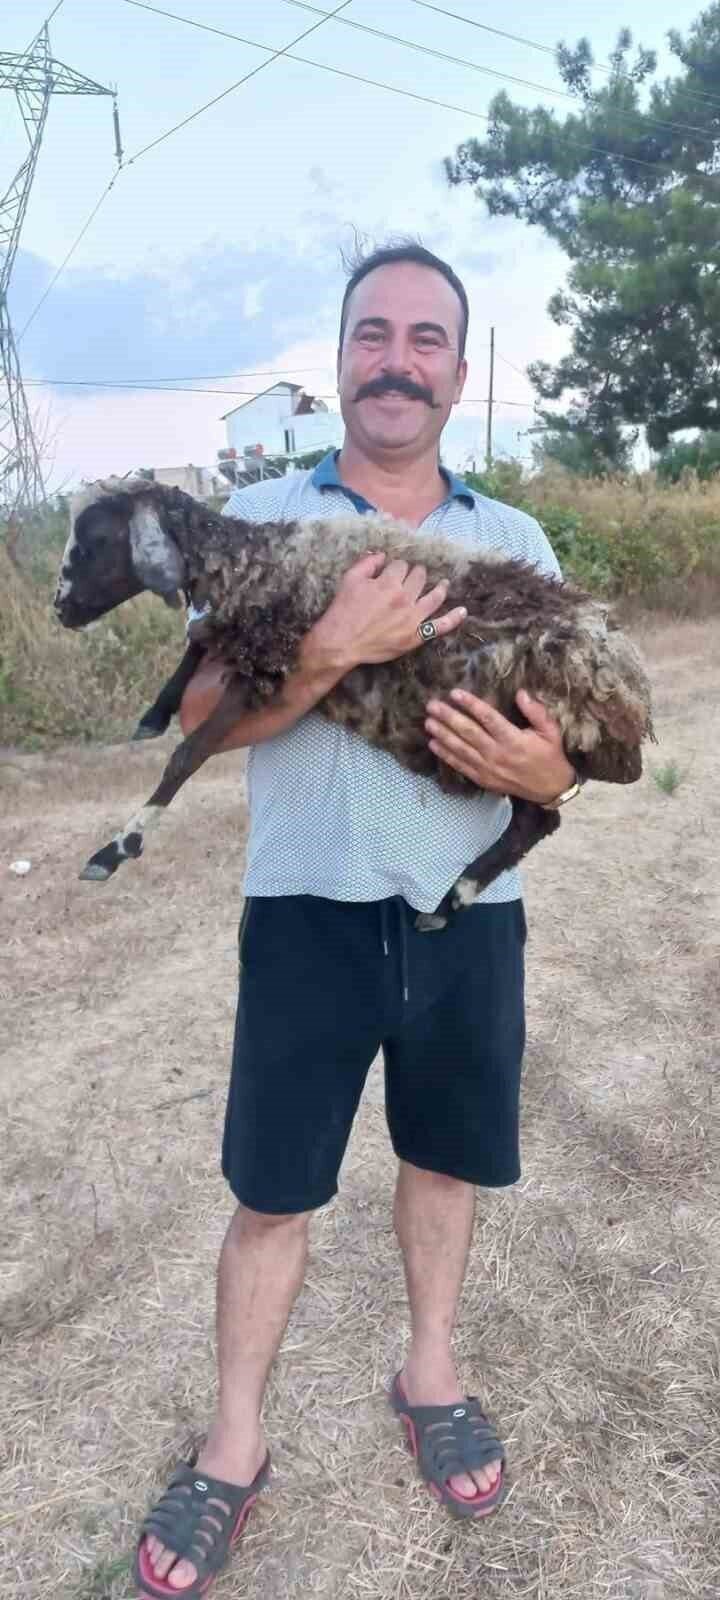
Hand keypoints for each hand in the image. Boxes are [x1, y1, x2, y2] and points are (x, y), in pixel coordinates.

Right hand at [305, 551, 466, 672]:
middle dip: (417, 573)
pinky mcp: (415, 636)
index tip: (392, 572)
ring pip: (434, 597)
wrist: (341, 643)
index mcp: (389, 583)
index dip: (396, 567)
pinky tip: (462, 612)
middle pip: (419, 578)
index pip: (401, 566)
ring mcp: (412, 618)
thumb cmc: (342, 611)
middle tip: (414, 576)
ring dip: (440, 588)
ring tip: (444, 584)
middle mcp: (404, 598)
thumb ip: (367, 563)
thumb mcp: (349, 580)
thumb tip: (382, 556)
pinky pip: (439, 626)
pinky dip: (453, 619)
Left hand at [425, 686, 575, 802]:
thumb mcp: (551, 731)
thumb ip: (536, 711)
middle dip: (448, 718)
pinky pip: (461, 766)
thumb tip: (521, 693)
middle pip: (468, 733)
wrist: (550, 788)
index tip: (455, 693)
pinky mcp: (483, 779)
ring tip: (428, 722)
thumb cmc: (550, 755)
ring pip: (461, 749)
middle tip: (432, 705)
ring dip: (443, 735)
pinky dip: (446, 756)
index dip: (470, 705)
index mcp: (514, 740)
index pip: (488, 718)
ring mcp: (488, 768)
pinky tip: (433, 744)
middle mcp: (498, 754)